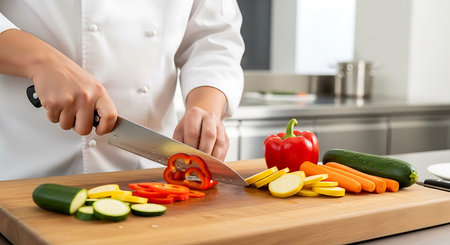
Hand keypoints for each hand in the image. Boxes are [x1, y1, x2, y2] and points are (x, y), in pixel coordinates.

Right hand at [0, 29, 116, 135]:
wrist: (49, 64)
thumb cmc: (70, 75)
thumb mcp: (92, 85)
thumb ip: (98, 103)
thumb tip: (103, 122)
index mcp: (98, 92)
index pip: (110, 116)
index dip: (106, 128)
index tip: (100, 130)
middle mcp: (86, 96)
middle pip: (85, 129)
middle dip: (79, 127)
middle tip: (76, 117)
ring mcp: (69, 100)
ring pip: (67, 126)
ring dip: (64, 119)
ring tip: (65, 105)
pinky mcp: (54, 103)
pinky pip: (54, 120)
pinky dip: (54, 114)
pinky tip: (56, 102)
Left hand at [173, 107, 228, 160]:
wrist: (200, 121)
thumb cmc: (187, 129)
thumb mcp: (179, 133)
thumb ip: (179, 145)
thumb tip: (180, 160)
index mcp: (195, 114)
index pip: (194, 132)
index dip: (191, 147)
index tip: (189, 157)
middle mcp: (209, 117)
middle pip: (210, 135)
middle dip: (204, 152)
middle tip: (199, 163)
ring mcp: (220, 126)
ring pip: (220, 143)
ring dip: (213, 157)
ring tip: (206, 166)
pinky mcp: (226, 136)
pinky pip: (225, 149)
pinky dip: (218, 159)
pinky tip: (212, 165)